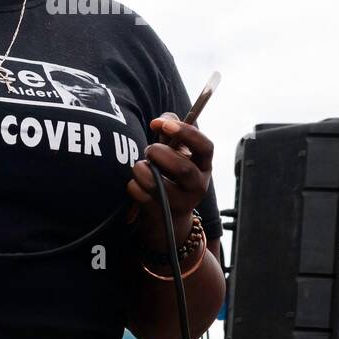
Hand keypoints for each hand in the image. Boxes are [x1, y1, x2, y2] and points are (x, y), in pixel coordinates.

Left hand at [124, 112, 213, 253]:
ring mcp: (182, 203)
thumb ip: (170, 129)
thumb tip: (159, 121)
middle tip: (149, 150)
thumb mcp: (176, 150)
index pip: (205, 147)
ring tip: (139, 166)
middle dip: (159, 154)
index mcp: (203, 165)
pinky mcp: (163, 216)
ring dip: (142, 170)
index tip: (163, 124)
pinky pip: (143, 198)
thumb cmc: (171, 174)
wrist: (169, 217)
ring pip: (161, 186)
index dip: (186, 133)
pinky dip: (134, 186)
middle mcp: (198, 185)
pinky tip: (135, 183)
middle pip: (183, 169)